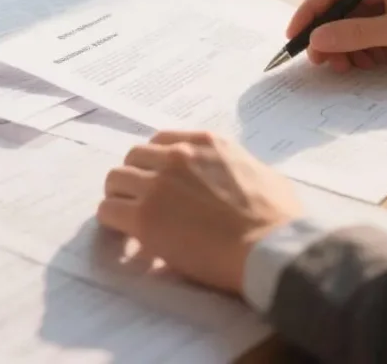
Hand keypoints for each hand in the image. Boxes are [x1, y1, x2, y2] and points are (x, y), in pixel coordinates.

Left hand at [97, 130, 302, 294]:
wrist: (269, 246)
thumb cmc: (278, 217)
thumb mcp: (262, 173)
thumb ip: (236, 168)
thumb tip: (234, 179)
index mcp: (206, 143)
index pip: (161, 141)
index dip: (156, 162)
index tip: (158, 180)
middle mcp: (176, 157)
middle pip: (133, 157)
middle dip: (135, 178)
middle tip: (142, 201)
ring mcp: (157, 185)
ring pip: (115, 180)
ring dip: (120, 198)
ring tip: (129, 219)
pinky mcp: (144, 217)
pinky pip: (108, 211)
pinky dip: (112, 222)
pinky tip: (125, 238)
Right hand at [287, 0, 386, 71]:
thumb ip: (355, 33)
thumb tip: (317, 39)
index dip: (307, 15)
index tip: (294, 40)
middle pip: (338, 10)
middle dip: (329, 38)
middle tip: (325, 64)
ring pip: (354, 24)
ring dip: (348, 47)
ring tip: (352, 67)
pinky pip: (371, 31)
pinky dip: (366, 48)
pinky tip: (370, 62)